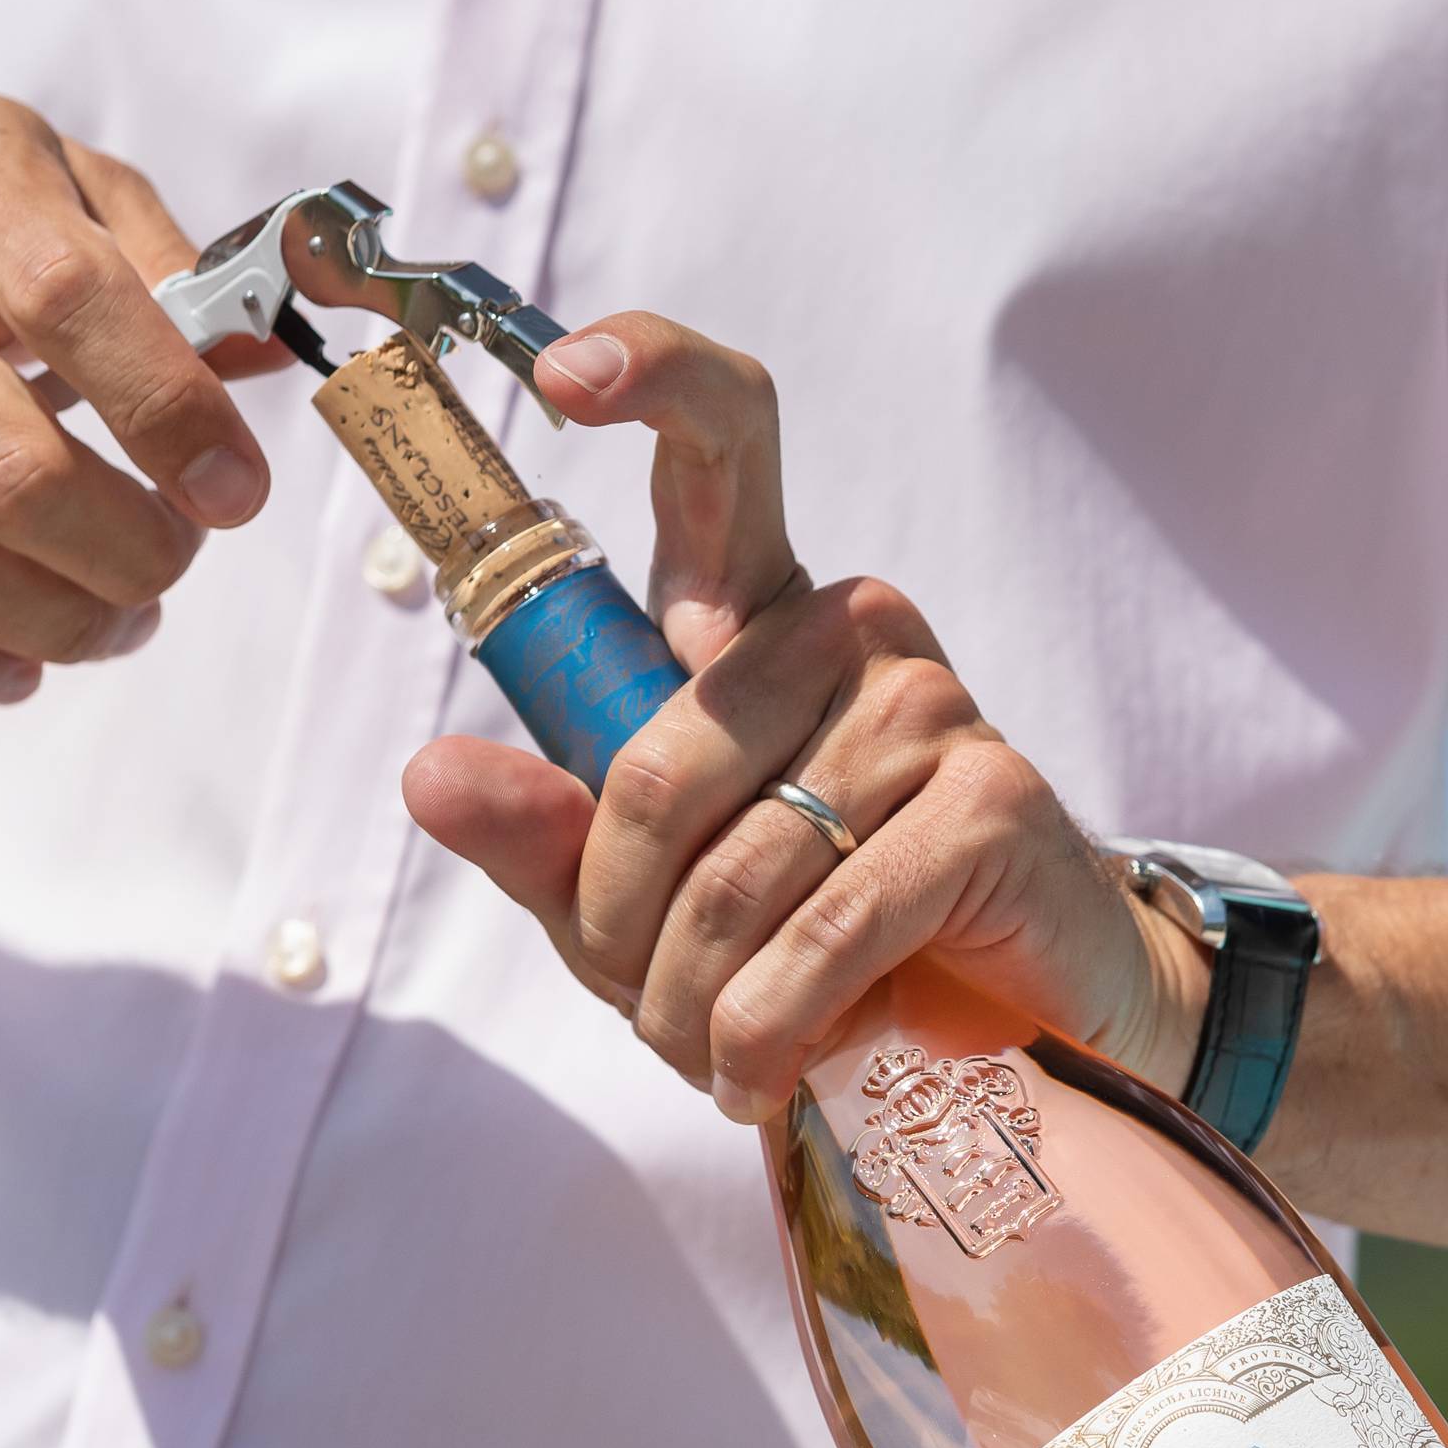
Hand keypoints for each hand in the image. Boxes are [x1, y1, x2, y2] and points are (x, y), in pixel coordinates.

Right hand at [0, 39, 291, 705]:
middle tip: (170, 566)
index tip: (232, 492)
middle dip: (131, 556)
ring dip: (59, 625)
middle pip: (17, 478)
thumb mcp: (27, 166)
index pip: (80, 312)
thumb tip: (257, 360)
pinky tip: (13, 665)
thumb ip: (154, 260)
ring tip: (113, 620)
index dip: (177, 421)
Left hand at [400, 313, 1212, 1122]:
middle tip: (641, 1007)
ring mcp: (927, 704)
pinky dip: (771, 1032)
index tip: (565, 373)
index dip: (650, 378)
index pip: (721, 442)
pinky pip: (826, 929)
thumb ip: (549, 834)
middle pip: (656, 764)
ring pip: (733, 872)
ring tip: (712, 1058)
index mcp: (759, 614)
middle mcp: (849, 628)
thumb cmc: (821, 941)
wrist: (1018, 1019)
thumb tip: (429, 775)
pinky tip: (772, 1074)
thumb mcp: (648, 899)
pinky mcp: (991, 801)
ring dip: (694, 1006)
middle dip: (618, 929)